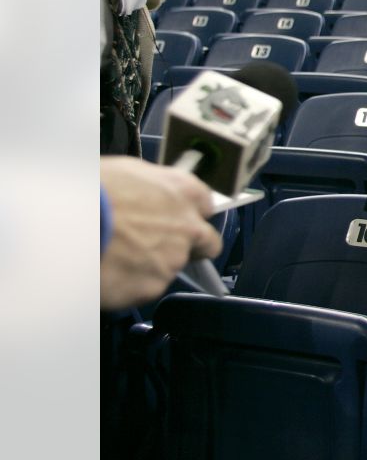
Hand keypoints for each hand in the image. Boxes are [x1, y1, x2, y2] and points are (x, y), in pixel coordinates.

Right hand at [100, 156, 221, 309]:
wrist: (68, 225)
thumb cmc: (92, 193)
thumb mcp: (127, 172)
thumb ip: (154, 187)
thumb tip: (152, 194)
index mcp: (184, 191)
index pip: (206, 206)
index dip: (191, 214)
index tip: (180, 218)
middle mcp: (188, 227)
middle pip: (206, 243)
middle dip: (191, 247)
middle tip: (159, 247)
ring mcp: (173, 259)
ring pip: (171, 267)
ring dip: (151, 264)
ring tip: (117, 256)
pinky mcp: (154, 286)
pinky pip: (146, 288)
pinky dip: (131, 284)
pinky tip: (110, 271)